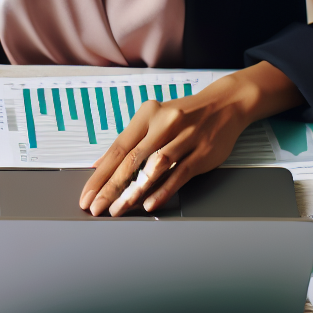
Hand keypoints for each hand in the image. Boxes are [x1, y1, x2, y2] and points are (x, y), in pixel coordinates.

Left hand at [79, 61, 301, 216]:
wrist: (225, 103)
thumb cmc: (186, 114)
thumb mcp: (155, 118)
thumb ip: (130, 141)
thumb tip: (101, 164)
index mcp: (148, 114)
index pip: (118, 147)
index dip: (100, 173)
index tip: (88, 194)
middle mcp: (165, 123)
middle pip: (132, 159)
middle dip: (111, 186)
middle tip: (97, 207)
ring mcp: (185, 137)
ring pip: (154, 166)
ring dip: (133, 190)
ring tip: (118, 209)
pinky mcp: (202, 152)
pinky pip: (179, 173)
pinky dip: (163, 190)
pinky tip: (150, 203)